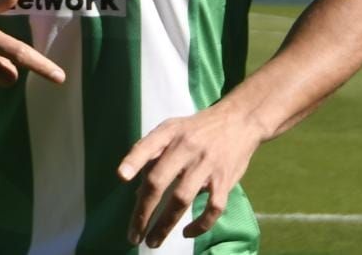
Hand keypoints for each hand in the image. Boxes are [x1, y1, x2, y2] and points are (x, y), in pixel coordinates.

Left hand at [117, 104, 262, 247]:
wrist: (240, 120)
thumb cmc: (197, 130)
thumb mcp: (173, 130)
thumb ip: (154, 156)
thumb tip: (138, 192)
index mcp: (170, 133)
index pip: (148, 145)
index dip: (133, 160)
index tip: (121, 176)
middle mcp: (186, 147)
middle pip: (159, 181)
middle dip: (143, 211)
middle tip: (133, 235)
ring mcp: (206, 164)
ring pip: (181, 199)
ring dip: (165, 224)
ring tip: (152, 242)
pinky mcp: (224, 179)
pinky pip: (212, 207)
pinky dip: (200, 224)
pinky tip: (187, 232)